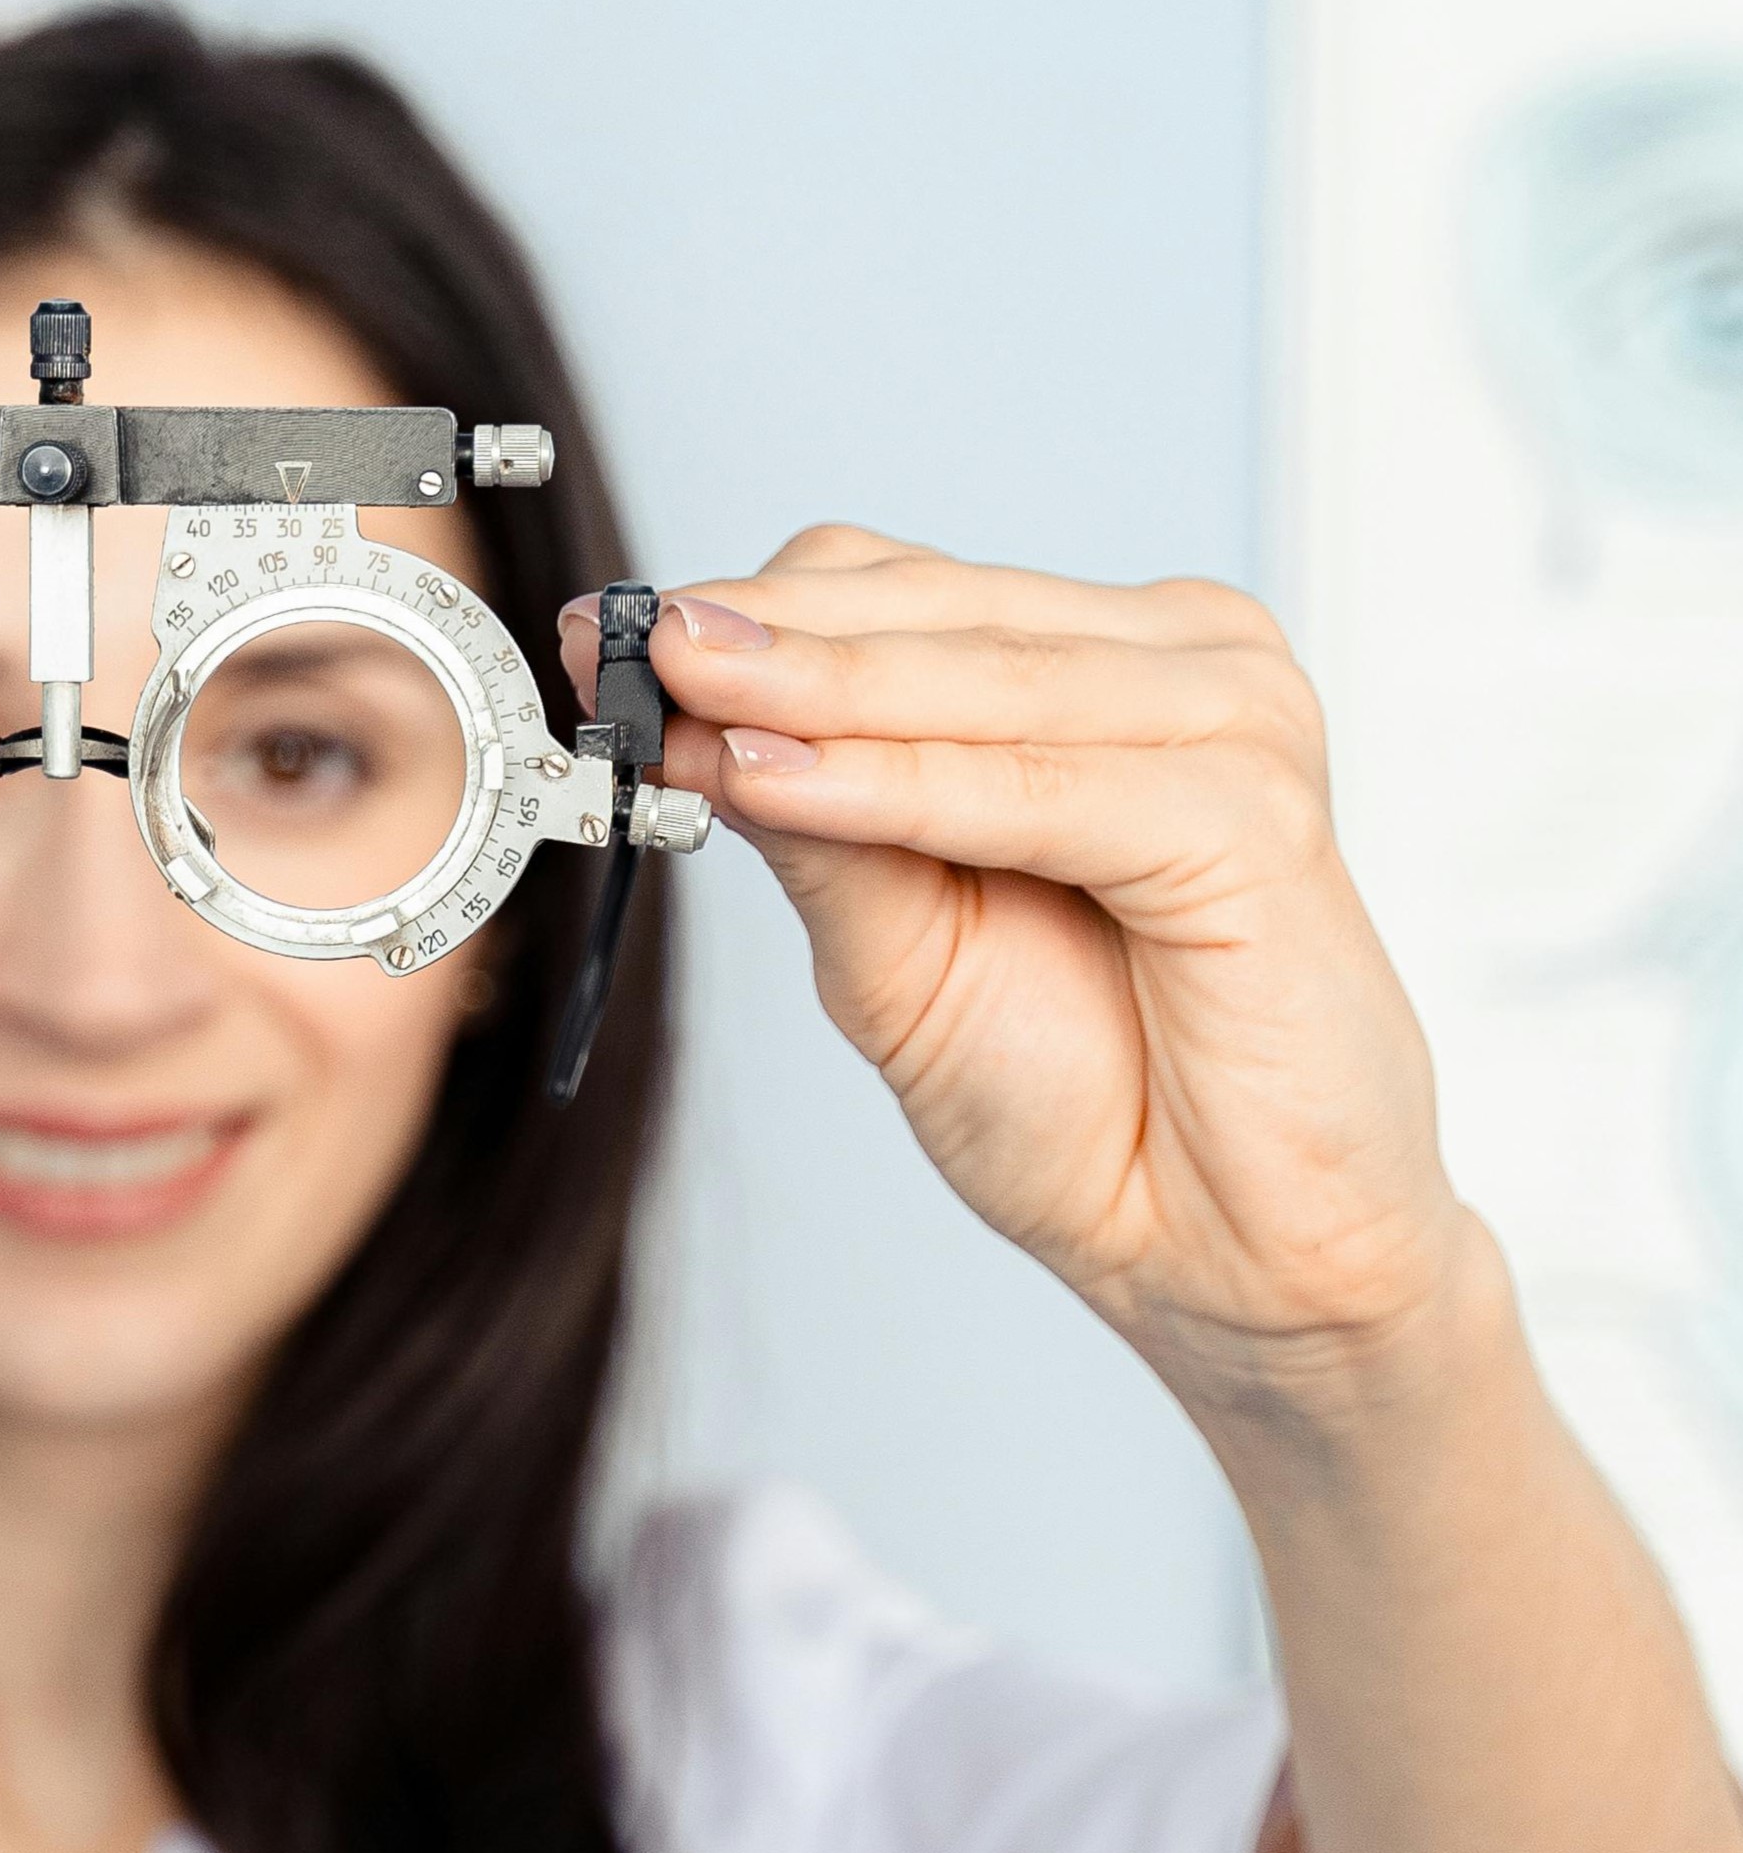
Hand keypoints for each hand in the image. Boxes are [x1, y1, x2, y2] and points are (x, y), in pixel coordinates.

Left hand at [562, 525, 1483, 1390]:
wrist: (1223, 1261)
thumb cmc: (1086, 1105)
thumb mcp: (892, 948)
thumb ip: (813, 824)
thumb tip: (685, 719)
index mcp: (1091, 673)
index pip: (892, 591)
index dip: (740, 615)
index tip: (599, 639)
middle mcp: (1174, 671)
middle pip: (930, 609)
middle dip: (756, 642)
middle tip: (616, 651)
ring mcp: (1231, 728)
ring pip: (978, 680)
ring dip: (813, 698)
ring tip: (673, 710)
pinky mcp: (1253, 818)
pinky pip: (1039, 785)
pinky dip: (899, 784)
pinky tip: (778, 784)